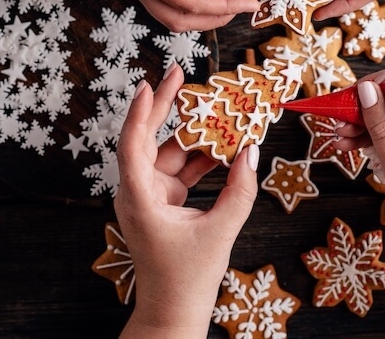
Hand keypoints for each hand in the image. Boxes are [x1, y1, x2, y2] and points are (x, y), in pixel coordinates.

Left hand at [115, 63, 259, 337]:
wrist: (174, 313)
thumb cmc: (187, 278)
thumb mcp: (220, 231)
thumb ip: (239, 190)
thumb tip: (251, 152)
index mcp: (138, 197)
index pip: (133, 143)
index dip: (141, 111)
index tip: (151, 82)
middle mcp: (138, 192)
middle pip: (148, 139)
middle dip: (164, 106)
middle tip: (177, 72)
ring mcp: (150, 197)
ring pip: (169, 154)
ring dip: (192, 134)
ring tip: (216, 107)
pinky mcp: (164, 204)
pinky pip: (180, 171)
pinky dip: (200, 159)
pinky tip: (223, 144)